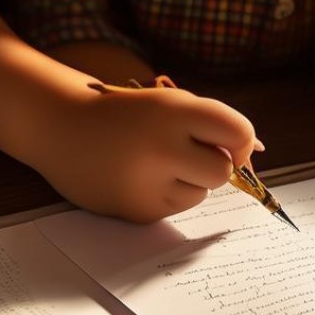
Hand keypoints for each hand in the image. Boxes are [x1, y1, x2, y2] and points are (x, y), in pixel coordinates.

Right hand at [28, 85, 258, 223]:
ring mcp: (148, 184)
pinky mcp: (138, 211)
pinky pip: (176, 208)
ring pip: (201, 193)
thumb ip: (211, 124)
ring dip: (188, 180)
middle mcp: (161, 148)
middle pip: (223, 172)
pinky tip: (137, 177)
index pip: (238, 134)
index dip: (242, 142)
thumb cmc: (126, 113)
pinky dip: (166, 194)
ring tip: (151, 162)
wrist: (60, 127)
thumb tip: (254, 157)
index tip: (232, 145)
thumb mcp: (169, 103)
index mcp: (173, 111)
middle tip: (189, 153)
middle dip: (216, 165)